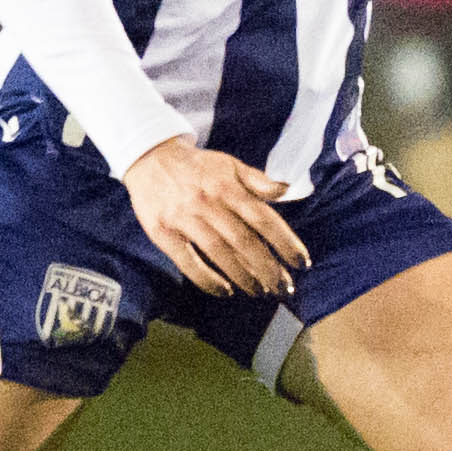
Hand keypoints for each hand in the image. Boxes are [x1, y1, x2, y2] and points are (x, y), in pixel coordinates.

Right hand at [121, 140, 310, 297]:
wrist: (149, 158)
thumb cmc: (197, 166)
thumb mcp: (229, 164)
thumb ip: (258, 180)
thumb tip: (286, 190)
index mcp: (228, 188)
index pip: (263, 219)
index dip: (285, 242)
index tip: (302, 262)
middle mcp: (209, 204)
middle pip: (244, 241)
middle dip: (268, 268)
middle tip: (285, 288)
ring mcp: (185, 219)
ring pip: (219, 253)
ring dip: (243, 276)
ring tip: (261, 292)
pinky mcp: (163, 233)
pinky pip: (188, 261)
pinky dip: (207, 279)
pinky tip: (225, 291)